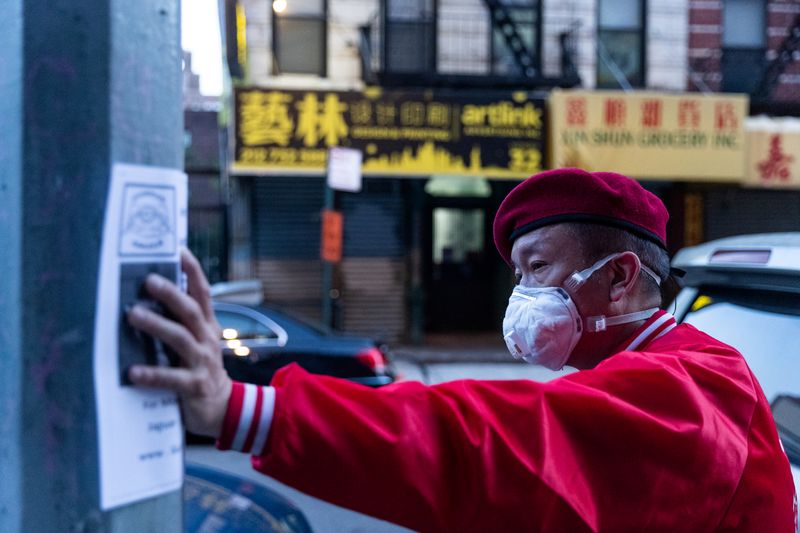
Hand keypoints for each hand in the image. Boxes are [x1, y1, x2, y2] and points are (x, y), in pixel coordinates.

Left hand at [127, 249, 231, 438]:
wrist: (222, 409)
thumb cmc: (199, 370)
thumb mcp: (196, 344)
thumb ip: (179, 325)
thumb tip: (146, 300)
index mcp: (207, 327)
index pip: (202, 294)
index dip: (193, 272)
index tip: (179, 250)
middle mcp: (207, 340)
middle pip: (191, 312)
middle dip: (171, 294)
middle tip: (148, 280)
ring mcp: (202, 362)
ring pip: (181, 339)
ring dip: (157, 325)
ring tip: (133, 315)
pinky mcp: (194, 386)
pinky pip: (171, 379)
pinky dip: (152, 374)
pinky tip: (132, 372)